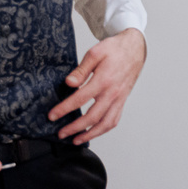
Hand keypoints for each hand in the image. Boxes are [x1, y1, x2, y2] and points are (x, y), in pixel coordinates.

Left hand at [50, 28, 145, 143]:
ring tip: (77, 139)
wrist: (135, 49)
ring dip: (90, 134)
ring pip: (105, 123)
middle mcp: (113, 93)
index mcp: (104, 80)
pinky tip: (94, 132)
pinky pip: (114, 120)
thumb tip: (69, 83)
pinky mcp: (123, 101)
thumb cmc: (115, 49)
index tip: (52, 115)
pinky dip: (103, 129)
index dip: (64, 109)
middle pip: (92, 116)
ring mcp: (119, 99)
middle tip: (60, 133)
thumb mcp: (95, 52)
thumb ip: (81, 70)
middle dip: (75, 128)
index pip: (80, 99)